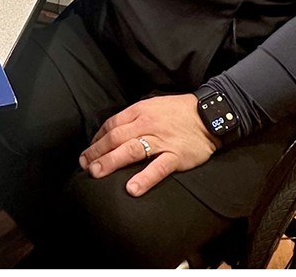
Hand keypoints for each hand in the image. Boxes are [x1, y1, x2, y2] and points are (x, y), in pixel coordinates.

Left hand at [79, 94, 220, 196]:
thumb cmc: (180, 111)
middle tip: (84, 166)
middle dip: (97, 152)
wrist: (211, 113)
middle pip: (116, 138)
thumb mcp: (154, 105)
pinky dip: (144, 178)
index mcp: (140, 111)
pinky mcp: (176, 156)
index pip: (112, 125)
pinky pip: (158, 168)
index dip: (97, 139)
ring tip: (96, 173)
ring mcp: (162, 140)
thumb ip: (135, 117)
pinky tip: (132, 189)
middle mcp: (147, 124)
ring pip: (131, 150)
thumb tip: (115, 131)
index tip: (88, 152)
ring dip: (110, 162)